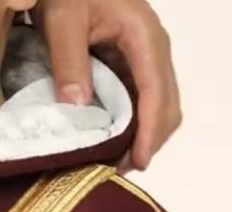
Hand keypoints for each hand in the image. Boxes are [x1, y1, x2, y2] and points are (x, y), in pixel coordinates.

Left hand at [34, 0, 181, 169]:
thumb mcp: (64, 21)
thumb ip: (69, 61)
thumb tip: (78, 106)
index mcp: (143, 36)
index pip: (156, 91)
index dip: (149, 130)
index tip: (138, 161)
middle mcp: (154, 49)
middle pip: (167, 105)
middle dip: (148, 141)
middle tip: (117, 171)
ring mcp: (146, 59)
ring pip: (159, 107)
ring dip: (142, 137)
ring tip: (114, 163)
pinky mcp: (134, 67)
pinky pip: (143, 103)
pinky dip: (133, 127)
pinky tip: (112, 143)